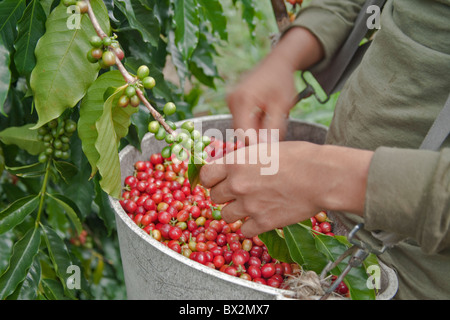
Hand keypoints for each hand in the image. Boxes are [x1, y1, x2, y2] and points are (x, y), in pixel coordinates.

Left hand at [199, 141, 372, 237]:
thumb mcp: (264, 149)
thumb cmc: (299, 157)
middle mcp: (237, 185)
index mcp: (235, 163)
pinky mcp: (263, 222)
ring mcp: (249, 205)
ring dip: (235, 211)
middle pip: (214, 197)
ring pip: (226, 216)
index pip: (205, 176)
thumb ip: (244, 160)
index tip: (217, 182)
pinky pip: (244, 230)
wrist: (320, 176)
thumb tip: (233, 166)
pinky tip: (261, 218)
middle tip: (238, 193)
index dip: (210, 180)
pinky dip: (250, 226)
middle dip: (224, 196)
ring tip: (250, 206)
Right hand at [227, 27, 323, 141]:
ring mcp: (230, 102)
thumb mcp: (282, 106)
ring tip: (272, 128)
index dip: (256, 146)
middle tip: (274, 144)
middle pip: (240, 132)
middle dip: (256, 140)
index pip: (244, 133)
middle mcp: (231, 101)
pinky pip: (241, 121)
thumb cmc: (282, 82)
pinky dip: (253, 125)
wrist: (277, 63)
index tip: (270, 154)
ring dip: (255, 133)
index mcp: (242, 100)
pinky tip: (266, 121)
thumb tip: (269, 150)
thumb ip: (274, 128)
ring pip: (241, 128)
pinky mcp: (233, 103)